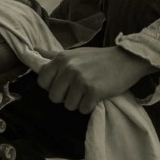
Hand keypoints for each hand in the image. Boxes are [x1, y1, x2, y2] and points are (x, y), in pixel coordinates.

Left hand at [36, 45, 151, 113]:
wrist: (126, 59)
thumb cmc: (99, 58)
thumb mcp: (75, 53)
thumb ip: (53, 55)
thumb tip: (33, 50)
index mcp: (61, 59)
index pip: (42, 81)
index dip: (52, 86)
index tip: (65, 84)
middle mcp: (69, 68)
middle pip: (54, 97)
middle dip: (66, 97)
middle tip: (79, 89)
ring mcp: (81, 80)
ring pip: (68, 105)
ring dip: (79, 103)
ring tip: (89, 91)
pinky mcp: (93, 91)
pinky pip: (83, 109)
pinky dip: (90, 106)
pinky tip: (97, 96)